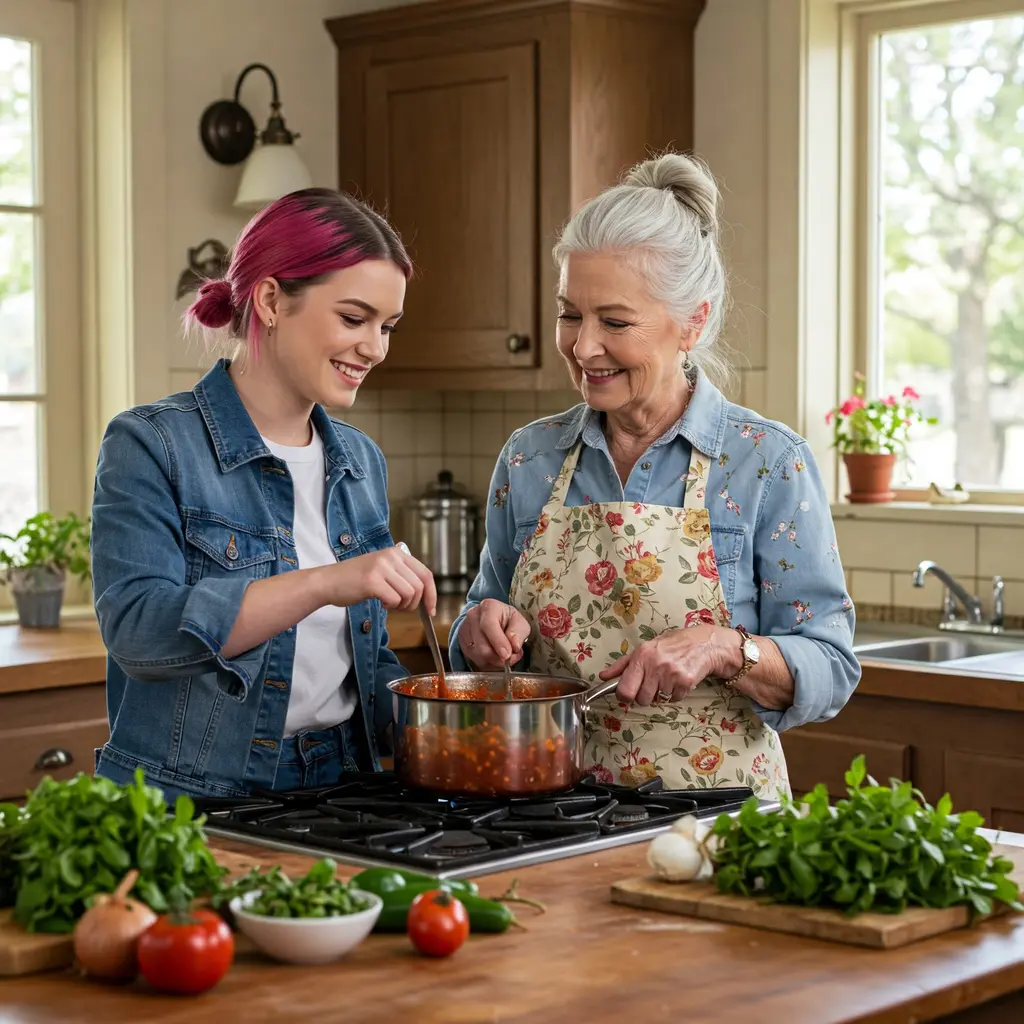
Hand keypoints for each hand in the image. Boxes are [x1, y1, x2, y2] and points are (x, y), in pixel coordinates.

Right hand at [315, 547, 436, 613]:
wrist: (328, 581)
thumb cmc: (355, 580)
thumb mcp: (383, 570)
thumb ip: (403, 576)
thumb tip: (425, 594)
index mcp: (397, 553)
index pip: (426, 574)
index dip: (432, 594)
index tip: (431, 609)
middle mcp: (391, 556)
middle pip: (419, 586)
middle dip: (413, 604)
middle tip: (399, 607)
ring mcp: (381, 567)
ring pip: (409, 594)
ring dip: (402, 606)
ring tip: (388, 604)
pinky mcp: (372, 581)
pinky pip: (395, 600)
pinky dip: (390, 606)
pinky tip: (380, 603)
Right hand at [459, 599, 530, 669]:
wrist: (493, 621)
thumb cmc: (508, 622)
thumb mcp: (520, 623)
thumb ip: (519, 633)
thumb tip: (514, 646)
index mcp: (489, 607)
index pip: (488, 625)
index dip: (498, 642)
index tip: (507, 655)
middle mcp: (473, 616)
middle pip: (482, 646)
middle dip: (498, 657)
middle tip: (510, 658)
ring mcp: (464, 630)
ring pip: (478, 656)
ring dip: (494, 662)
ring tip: (503, 656)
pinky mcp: (461, 643)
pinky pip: (474, 661)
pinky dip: (487, 664)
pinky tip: (494, 657)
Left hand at [598, 625, 739, 705]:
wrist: (703, 643)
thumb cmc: (671, 645)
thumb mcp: (644, 649)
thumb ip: (622, 665)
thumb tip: (602, 676)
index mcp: (641, 656)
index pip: (624, 690)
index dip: (625, 695)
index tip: (630, 692)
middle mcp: (654, 665)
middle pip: (641, 700)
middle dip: (645, 696)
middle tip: (653, 684)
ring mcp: (671, 674)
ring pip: (658, 701)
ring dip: (662, 694)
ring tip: (667, 678)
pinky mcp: (685, 682)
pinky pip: (674, 700)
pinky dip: (676, 694)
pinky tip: (679, 680)